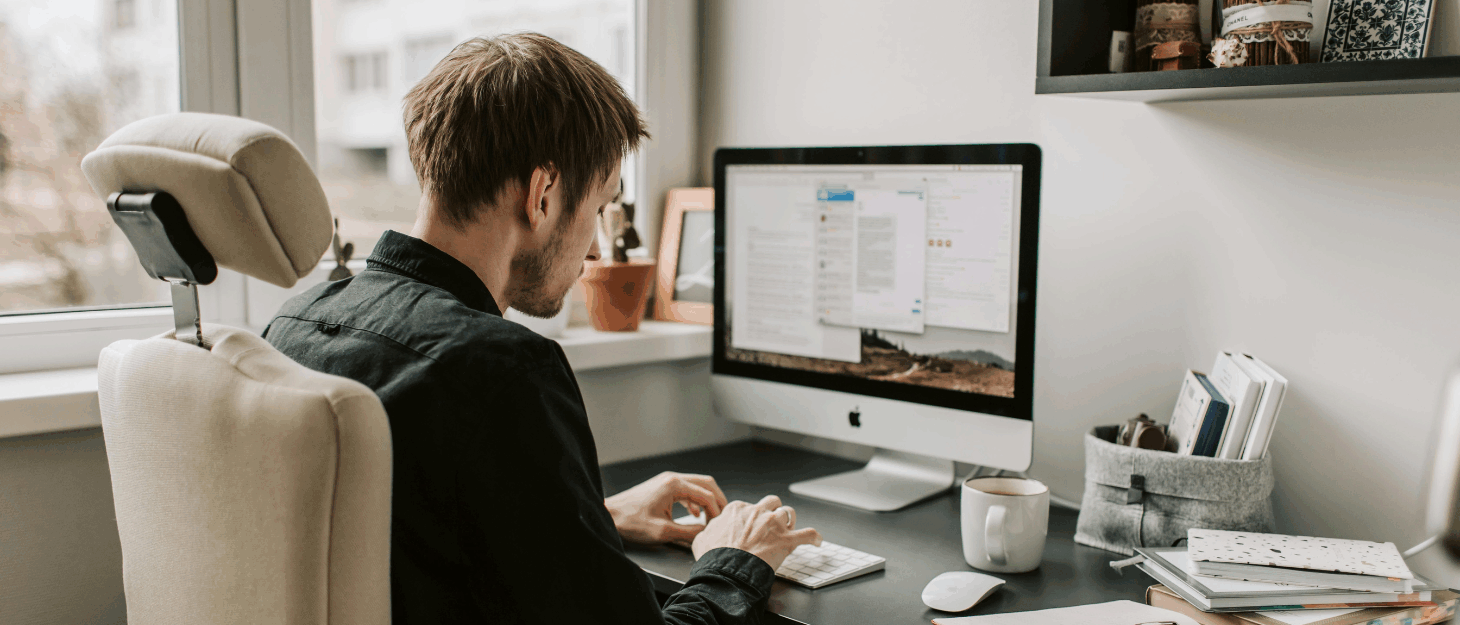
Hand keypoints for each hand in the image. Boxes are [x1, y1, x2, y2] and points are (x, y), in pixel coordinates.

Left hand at [605, 471, 728, 546]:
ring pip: (697, 485)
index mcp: (674, 485)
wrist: (609, 515)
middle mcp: (672, 478)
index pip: (707, 494)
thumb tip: (706, 533)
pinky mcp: (662, 487)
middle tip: (723, 517)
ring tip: (711, 518)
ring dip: (707, 500)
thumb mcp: (663, 532)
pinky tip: (695, 514)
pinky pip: (686, 490)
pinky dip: (695, 500)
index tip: (719, 526)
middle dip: (717, 500)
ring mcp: (667, 481)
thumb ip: (688, 532)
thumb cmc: (631, 522)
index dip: (717, 510)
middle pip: (706, 483)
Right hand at [692, 495, 821, 570]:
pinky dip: (814, 537)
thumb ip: (709, 531)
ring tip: (791, 529)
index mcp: (738, 510)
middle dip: (773, 511)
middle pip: (772, 502)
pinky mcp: (787, 540)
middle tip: (773, 522)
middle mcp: (758, 512)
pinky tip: (817, 541)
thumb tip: (709, 531)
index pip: (750, 506)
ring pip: (789, 513)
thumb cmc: (713, 557)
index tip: (752, 525)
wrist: (726, 570)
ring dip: (790, 521)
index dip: (752, 516)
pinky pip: (808, 534)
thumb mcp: (702, 539)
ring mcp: (773, 525)